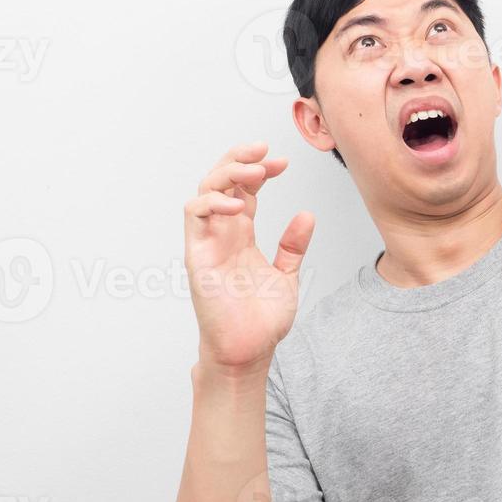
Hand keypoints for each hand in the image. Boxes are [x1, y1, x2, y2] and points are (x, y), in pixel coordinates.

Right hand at [183, 141, 313, 370]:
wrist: (249, 351)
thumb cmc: (262, 320)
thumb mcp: (287, 275)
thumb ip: (293, 246)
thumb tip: (307, 215)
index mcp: (242, 235)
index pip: (245, 188)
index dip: (260, 170)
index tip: (283, 162)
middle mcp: (223, 233)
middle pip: (221, 181)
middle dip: (240, 158)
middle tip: (264, 149)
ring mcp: (208, 242)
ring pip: (205, 190)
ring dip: (227, 173)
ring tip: (255, 169)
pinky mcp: (197, 255)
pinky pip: (194, 216)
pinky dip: (212, 201)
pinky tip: (239, 203)